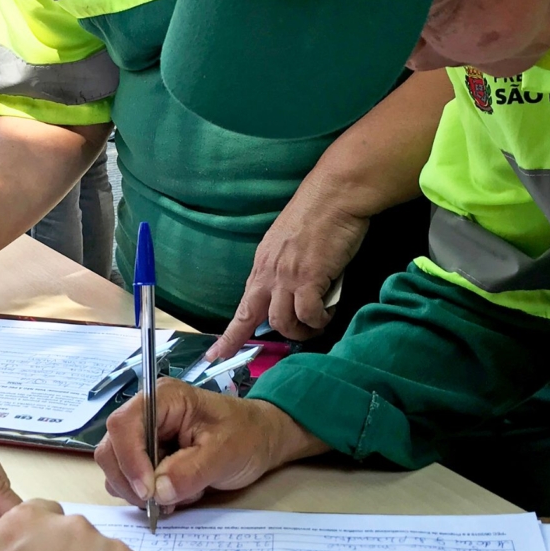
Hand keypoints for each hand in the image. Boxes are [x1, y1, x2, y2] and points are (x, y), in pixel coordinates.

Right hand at [95, 379, 327, 510]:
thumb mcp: (224, 453)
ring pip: (116, 468)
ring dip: (139, 491)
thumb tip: (157, 492)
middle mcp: (146, 414)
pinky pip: (130, 480)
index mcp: (163, 399)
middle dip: (131, 481)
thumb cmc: (247, 436)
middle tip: (158, 504)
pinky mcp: (147, 456)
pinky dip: (146, 495)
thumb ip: (190, 472)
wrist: (261, 441)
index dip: (128, 459)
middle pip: (111, 448)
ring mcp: (144, 436)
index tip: (148, 491)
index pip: (123, 424)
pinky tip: (175, 494)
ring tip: (176, 495)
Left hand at [205, 190, 367, 360]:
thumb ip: (282, 267)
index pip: (242, 306)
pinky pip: (308, 314)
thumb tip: (290, 288)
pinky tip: (328, 314)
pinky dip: (318, 321)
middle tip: (279, 345)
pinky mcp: (309, 278)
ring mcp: (287, 276)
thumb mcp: (287, 242)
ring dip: (300, 331)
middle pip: (254, 317)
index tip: (215, 354)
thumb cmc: (317, 214)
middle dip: (257, 339)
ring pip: (282, 321)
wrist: (334, 196)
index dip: (229, 334)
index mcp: (262, 264)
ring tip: (316, 325)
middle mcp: (269, 273)